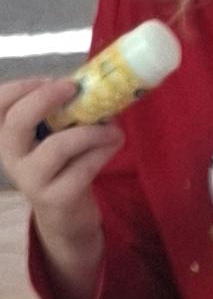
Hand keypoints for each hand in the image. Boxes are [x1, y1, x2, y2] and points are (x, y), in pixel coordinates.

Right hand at [0, 76, 122, 298]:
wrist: (66, 219)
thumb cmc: (60, 167)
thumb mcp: (51, 138)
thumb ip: (60, 114)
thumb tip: (91, 82)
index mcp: (6, 136)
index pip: (0, 103)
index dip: (23, 87)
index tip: (52, 79)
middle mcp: (11, 157)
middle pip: (18, 121)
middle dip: (46, 98)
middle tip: (75, 89)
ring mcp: (32, 180)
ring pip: (58, 146)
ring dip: (90, 131)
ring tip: (112, 126)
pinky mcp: (57, 199)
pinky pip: (82, 168)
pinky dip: (102, 152)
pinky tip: (115, 142)